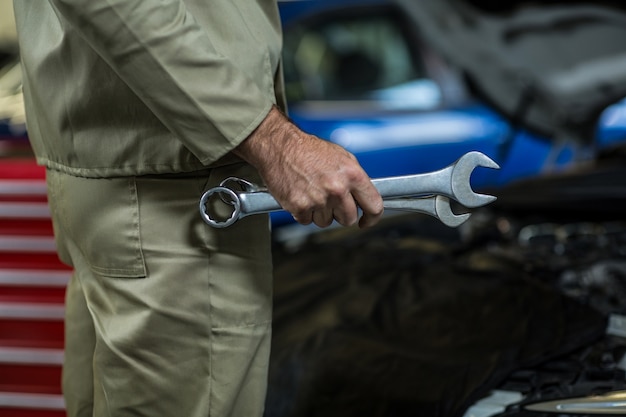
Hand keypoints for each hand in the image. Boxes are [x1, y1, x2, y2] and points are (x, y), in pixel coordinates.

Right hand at [234, 106, 383, 227]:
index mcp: (352, 175)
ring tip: (312, 193)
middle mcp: (337, 189)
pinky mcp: (300, 207)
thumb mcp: (342, 157)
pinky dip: (304, 212)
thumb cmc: (309, 150)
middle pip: (348, 219)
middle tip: (330, 200)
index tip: (366, 221)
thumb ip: (355, 179)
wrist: (280, 147)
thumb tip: (364, 197)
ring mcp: (318, 200)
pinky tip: (301, 195)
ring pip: (326, 222)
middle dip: (341, 213)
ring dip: (320, 213)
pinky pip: (307, 221)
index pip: (374, 206)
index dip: (372, 218)